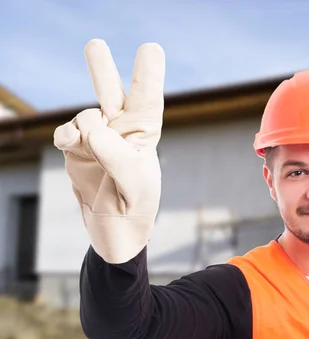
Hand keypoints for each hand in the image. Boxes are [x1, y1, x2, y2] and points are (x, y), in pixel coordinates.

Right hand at [53, 39, 164, 263]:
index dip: (148, 73)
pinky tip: (72, 144)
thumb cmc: (135, 208)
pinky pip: (66, 133)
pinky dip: (66, 136)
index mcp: (144, 134)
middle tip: (93, 44)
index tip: (150, 48)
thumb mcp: (134, 184)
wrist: (114, 233)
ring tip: (87, 145)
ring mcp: (97, 139)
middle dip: (102, 69)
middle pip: (112, 92)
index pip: (147, 99)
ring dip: (83, 125)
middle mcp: (120, 131)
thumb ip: (115, 155)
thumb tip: (89, 127)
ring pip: (85, 114)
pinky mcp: (76, 151)